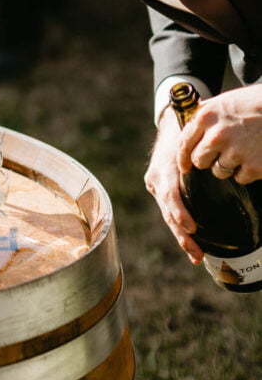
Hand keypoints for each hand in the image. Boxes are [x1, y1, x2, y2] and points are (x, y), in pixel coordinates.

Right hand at [144, 106, 202, 263]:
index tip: (192, 227)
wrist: (170, 124)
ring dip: (181, 236)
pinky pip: (167, 210)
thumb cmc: (188, 130)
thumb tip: (225, 163)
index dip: (180, 212)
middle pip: (168, 211)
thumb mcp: (193, 139)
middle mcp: (157, 177)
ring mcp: (154, 184)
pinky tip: (190, 242)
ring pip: (167, 215)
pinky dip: (178, 225)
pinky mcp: (156, 188)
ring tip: (196, 256)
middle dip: (182, 234)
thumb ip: (203, 154)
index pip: (170, 194)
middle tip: (197, 253)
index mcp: (165, 167)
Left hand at [177, 84, 261, 185]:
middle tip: (221, 154)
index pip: (184, 143)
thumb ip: (205, 116)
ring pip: (220, 171)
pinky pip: (240, 178)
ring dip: (229, 166)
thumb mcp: (224, 102)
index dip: (182, 158)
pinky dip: (246, 171)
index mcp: (206, 116)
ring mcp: (235, 152)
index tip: (184, 167)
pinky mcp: (253, 167)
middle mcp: (217, 135)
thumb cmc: (254, 104)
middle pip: (200, 161)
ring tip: (243, 150)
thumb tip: (187, 130)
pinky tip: (255, 155)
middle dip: (208, 161)